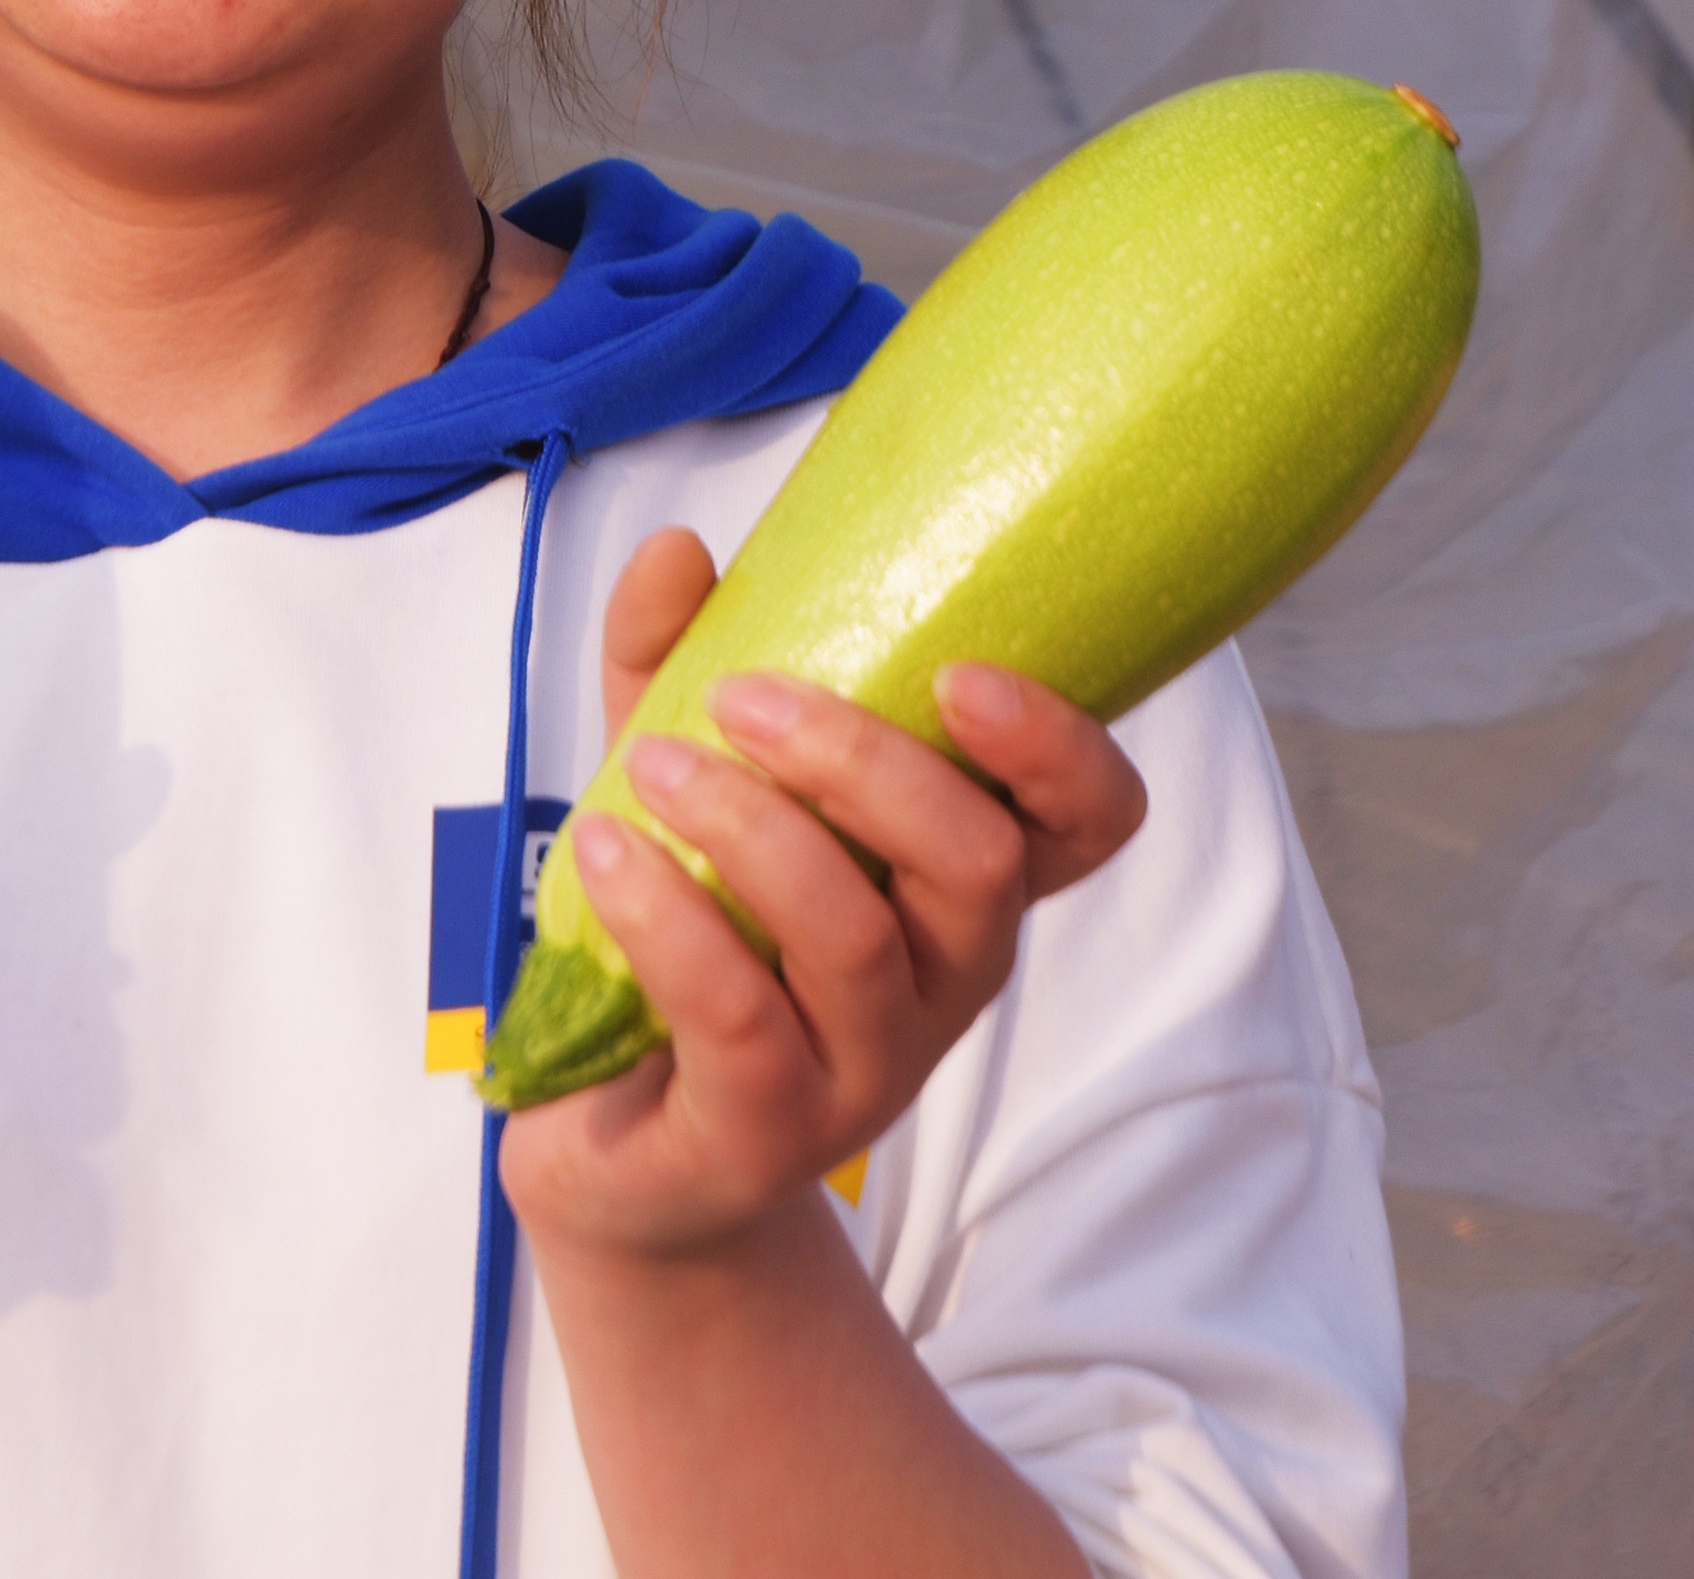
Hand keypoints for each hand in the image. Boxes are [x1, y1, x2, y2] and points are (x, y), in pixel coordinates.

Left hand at [501, 526, 1146, 1261]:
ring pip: (854, 934)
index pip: (1091, 823)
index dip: (1062, 748)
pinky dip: (668, 917)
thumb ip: (672, 663)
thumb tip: (676, 547)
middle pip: (977, 864)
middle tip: (741, 695)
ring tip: (650, 764)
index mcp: (955, 883)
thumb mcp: (673, 779)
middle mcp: (943, 981)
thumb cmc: (676, 938)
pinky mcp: (766, 1135)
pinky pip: (738, 1016)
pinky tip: (602, 853)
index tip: (965, 672)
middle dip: (867, 761)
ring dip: (748, 825)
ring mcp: (864, 1071)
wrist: (605, 1147)